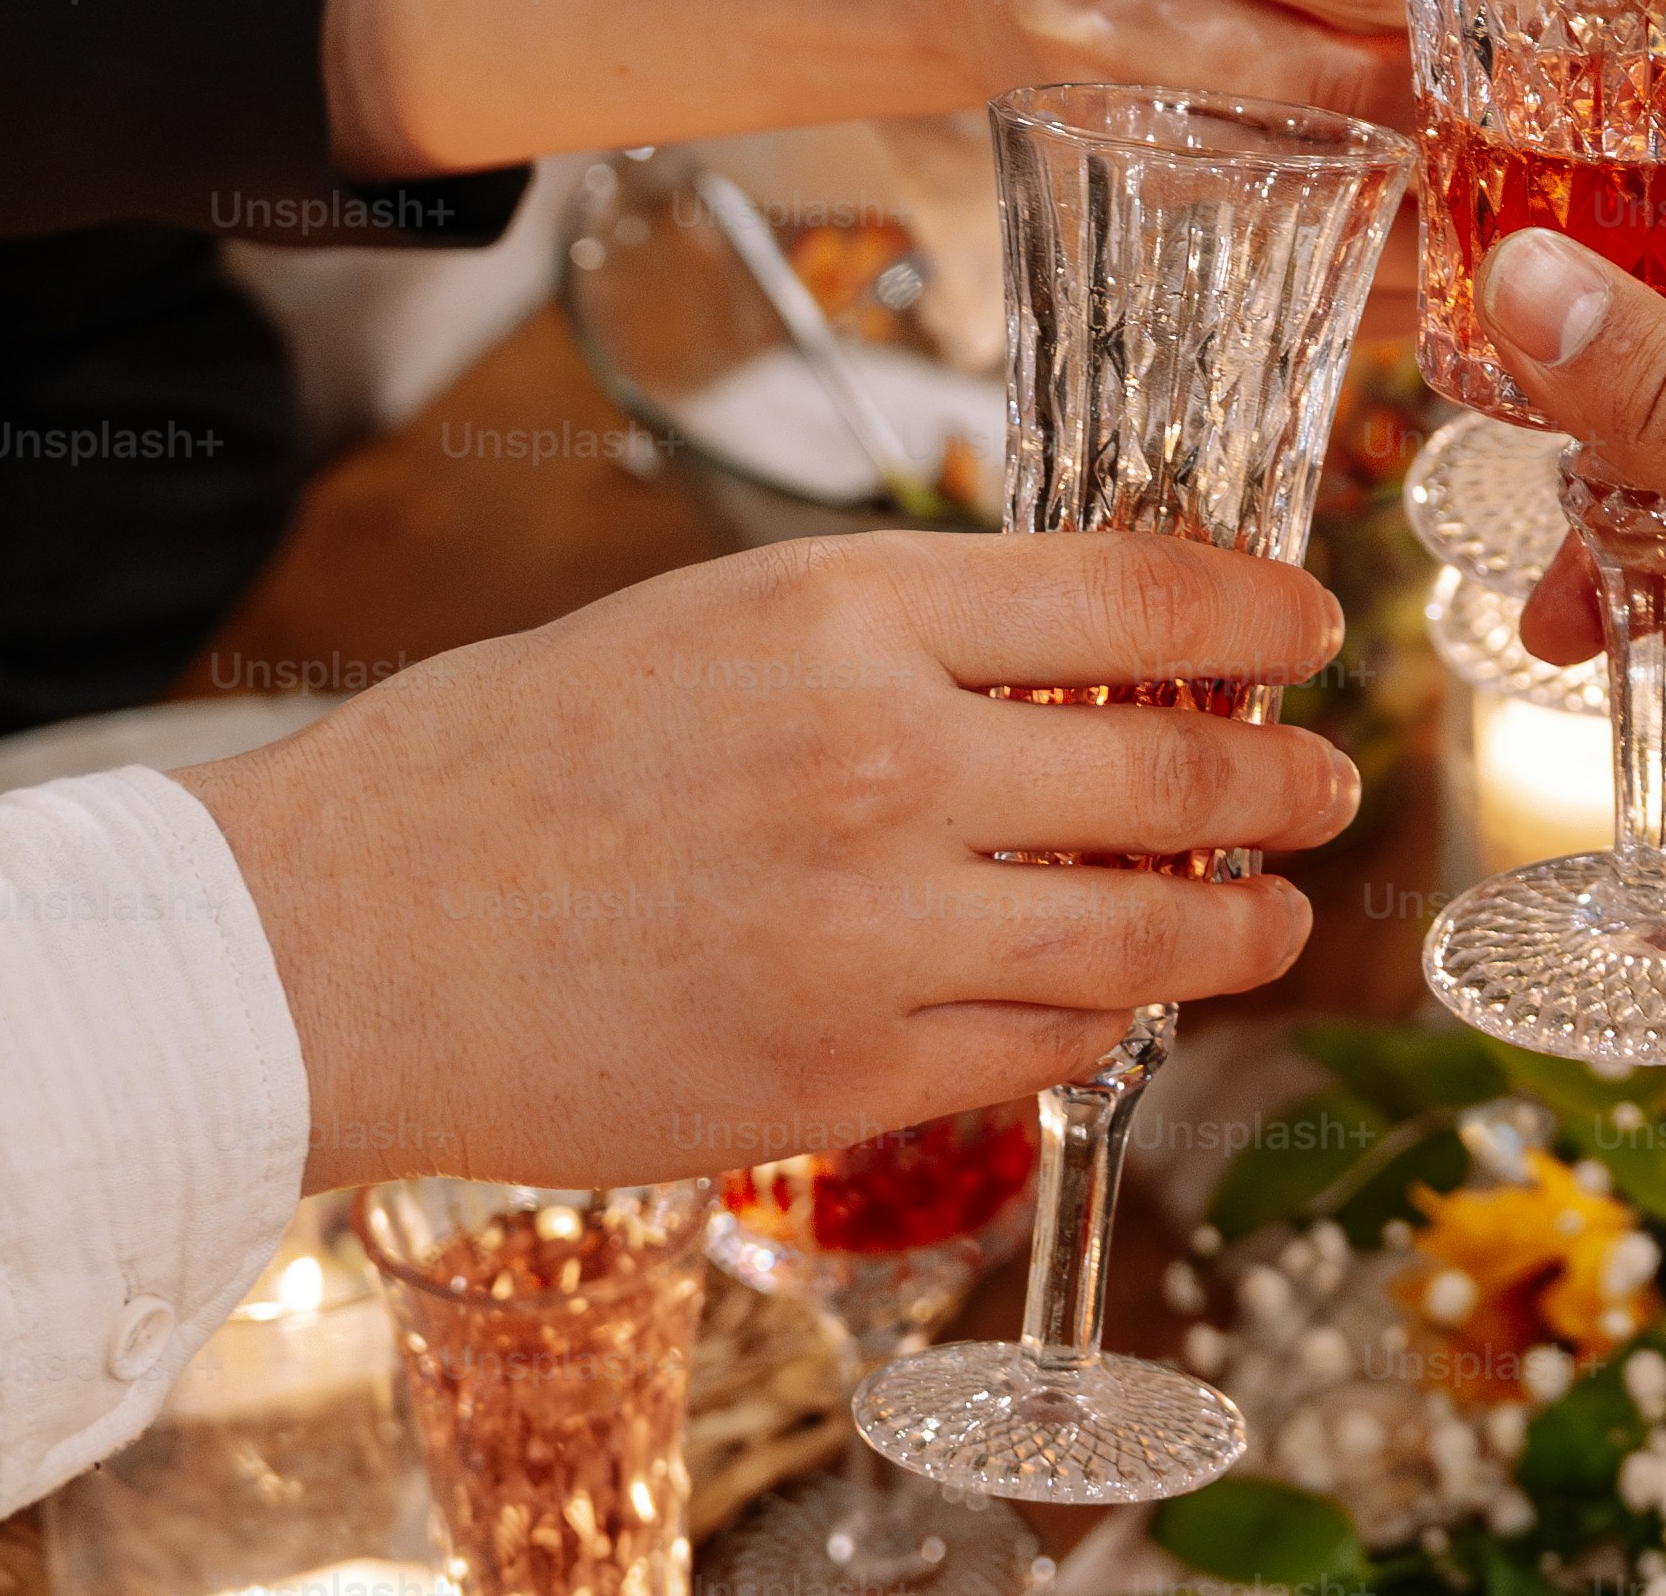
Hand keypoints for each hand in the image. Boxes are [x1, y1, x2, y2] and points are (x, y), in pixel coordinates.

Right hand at [179, 530, 1362, 1188]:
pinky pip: (1044, 1045)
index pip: (1141, 591)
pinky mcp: (844, 1074)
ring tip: (1270, 911)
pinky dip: (1106, 1017)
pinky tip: (1120, 999)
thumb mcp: (717, 617)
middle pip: (1179, 768)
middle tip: (1327, 781)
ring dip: (1237, 920)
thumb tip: (1086, 649)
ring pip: (1143, 931)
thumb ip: (903, 633)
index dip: (1260, 611)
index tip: (1308, 628)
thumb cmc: (510, 762)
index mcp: (850, 610)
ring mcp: (875, 931)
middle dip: (1286, 778)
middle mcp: (888, 761)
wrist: (339, 938)